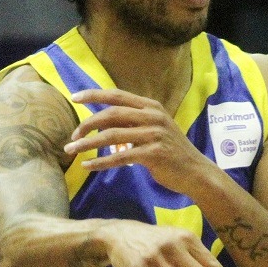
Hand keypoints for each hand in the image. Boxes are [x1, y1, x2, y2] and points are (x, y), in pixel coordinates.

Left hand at [64, 87, 207, 192]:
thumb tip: (102, 125)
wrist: (195, 171)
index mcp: (151, 107)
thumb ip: (133, 122)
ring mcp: (154, 134)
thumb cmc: (171, 151)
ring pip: (111, 136)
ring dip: (88, 144)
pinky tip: (88, 166)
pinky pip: (119, 157)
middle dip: (87, 124)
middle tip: (72, 137)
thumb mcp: (155, 129)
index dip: (94, 95)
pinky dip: (100, 162)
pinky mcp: (153, 154)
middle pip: (111, 114)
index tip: (75, 97)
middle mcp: (153, 116)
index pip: (117, 95)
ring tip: (72, 151)